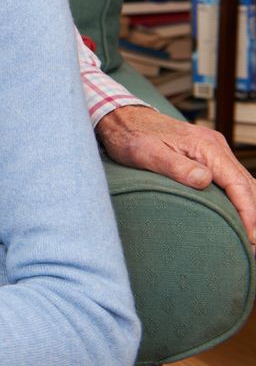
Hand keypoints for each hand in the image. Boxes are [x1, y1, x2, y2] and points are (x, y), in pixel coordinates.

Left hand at [96, 105, 255, 242]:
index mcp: (206, 147)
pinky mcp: (208, 155)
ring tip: (249, 237)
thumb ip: (175, 166)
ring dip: (249, 209)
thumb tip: (204, 180)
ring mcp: (213, 150)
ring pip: (242, 183)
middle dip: (254, 217)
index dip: (249, 213)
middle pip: (247, 186)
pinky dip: (240, 198)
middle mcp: (215, 147)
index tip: (252, 238)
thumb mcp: (147, 152)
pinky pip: (232, 179)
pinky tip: (238, 215)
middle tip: (253, 247)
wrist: (123, 118)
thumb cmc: (132, 135)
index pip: (238, 184)